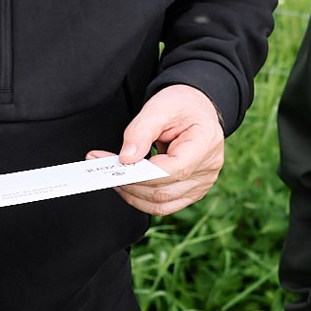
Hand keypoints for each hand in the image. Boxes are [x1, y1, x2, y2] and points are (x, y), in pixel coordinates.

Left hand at [96, 85, 223, 215]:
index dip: (142, 172)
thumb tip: (126, 159)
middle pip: (164, 191)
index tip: (116, 164)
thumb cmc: (181, 105)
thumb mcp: (159, 107)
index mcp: (205, 143)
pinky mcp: (191, 192)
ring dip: (131, 193)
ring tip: (112, 175)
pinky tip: (126, 184)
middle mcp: (208, 168)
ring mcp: (202, 184)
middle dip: (129, 182)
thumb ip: (141, 132)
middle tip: (102, 166)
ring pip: (161, 204)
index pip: (173, 170)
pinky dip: (141, 198)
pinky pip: (164, 206)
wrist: (195, 108)